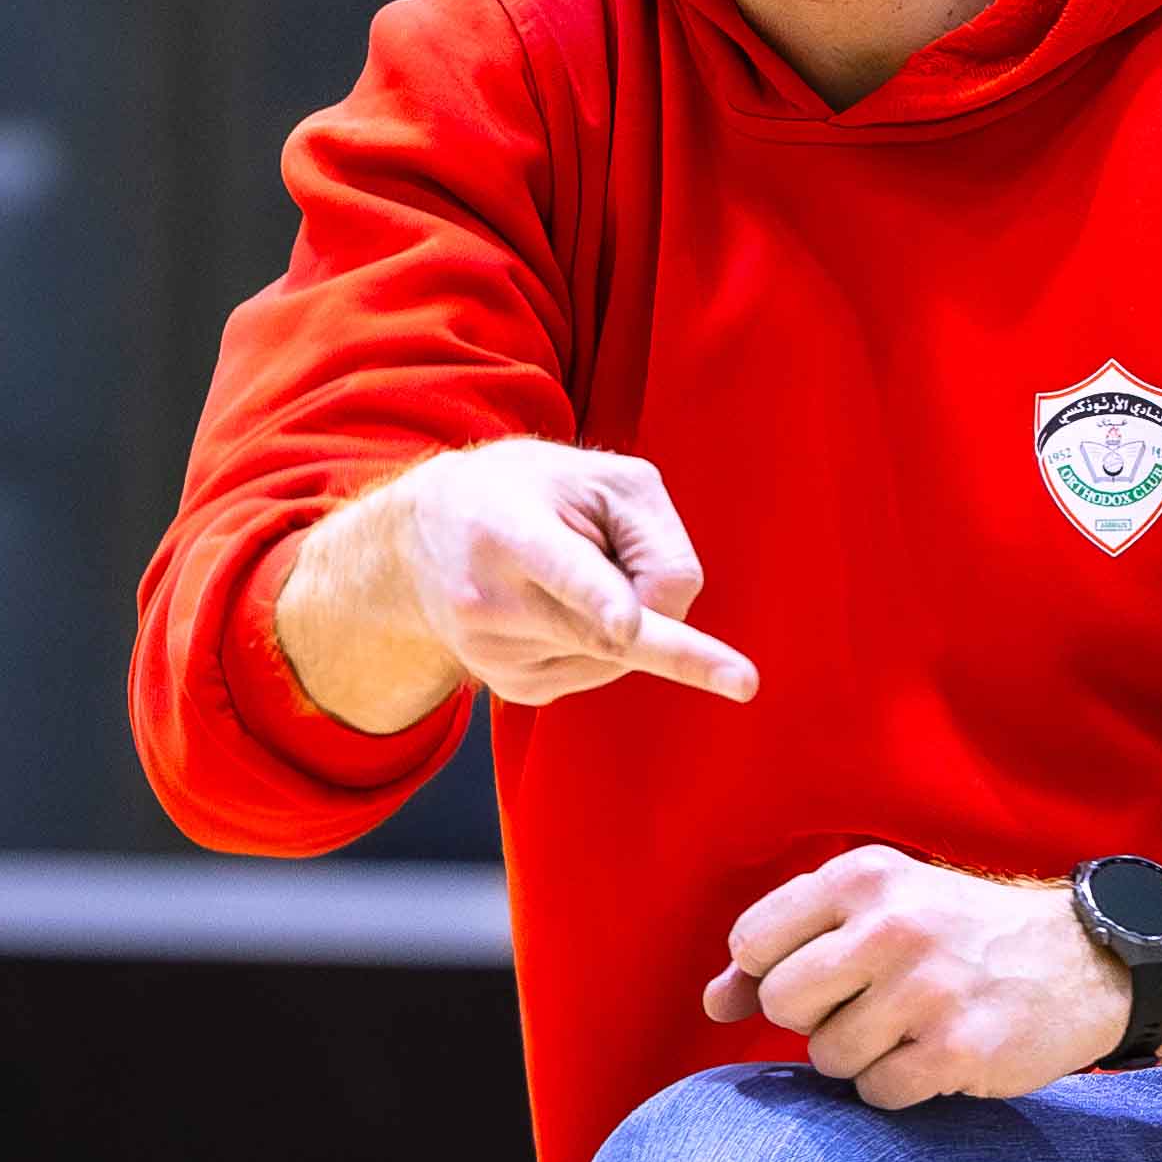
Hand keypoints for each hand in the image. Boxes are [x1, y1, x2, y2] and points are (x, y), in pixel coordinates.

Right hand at [401, 437, 757, 706]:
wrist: (415, 542)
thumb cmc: (524, 492)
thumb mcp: (592, 475)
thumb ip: (649, 531)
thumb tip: (662, 620)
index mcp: (508, 531)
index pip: (566, 571)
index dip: (599, 597)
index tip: (626, 626)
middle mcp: (493, 599)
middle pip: (611, 634)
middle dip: (681, 649)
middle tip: (745, 681)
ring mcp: (497, 652)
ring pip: (619, 652)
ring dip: (629, 619)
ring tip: (568, 573)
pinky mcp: (513, 686)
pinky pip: (601, 670)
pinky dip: (606, 640)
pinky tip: (562, 609)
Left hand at [701, 847, 1131, 1109]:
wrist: (1083, 961)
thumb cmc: (960, 935)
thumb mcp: (878, 910)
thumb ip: (788, 946)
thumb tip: (713, 1003)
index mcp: (863, 877)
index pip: (753, 941)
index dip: (773, 971)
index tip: (820, 974)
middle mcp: (891, 925)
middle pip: (782, 1002)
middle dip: (813, 1016)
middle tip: (868, 1003)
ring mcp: (925, 989)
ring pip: (827, 1056)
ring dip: (860, 1055)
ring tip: (909, 1026)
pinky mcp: (957, 1048)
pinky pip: (877, 1092)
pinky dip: (897, 1086)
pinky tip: (934, 1054)